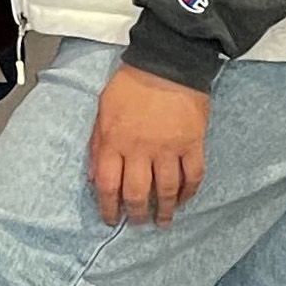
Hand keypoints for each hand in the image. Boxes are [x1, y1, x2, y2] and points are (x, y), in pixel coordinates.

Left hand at [87, 63, 207, 225]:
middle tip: (137, 222)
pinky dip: (189, 192)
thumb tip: (93, 177)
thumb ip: (97, 144)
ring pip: (165, 190)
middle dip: (136, 214)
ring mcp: (167, 148)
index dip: (107, 208)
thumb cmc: (130, 85)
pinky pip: (192, 176)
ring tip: (162, 221)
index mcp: (113, 141)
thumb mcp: (102, 110)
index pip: (106, 185)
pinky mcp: (192, 143)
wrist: (167, 63)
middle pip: (136, 194)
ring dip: (164, 210)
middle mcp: (139, 149)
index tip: (110, 219)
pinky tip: (184, 200)